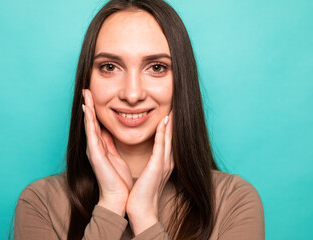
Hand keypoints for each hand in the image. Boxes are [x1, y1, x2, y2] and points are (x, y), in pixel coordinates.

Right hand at [83, 89, 132, 215]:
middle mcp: (94, 147)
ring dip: (87, 109)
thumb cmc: (118, 179)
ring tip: (86, 95)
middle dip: (89, 105)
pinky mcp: (95, 155)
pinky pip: (92, 135)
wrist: (118, 197)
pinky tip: (88, 110)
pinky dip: (89, 122)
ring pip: (89, 125)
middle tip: (86, 90)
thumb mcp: (114, 155)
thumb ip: (110, 143)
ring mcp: (93, 150)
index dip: (94, 110)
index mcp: (101, 147)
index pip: (96, 124)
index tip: (94, 96)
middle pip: (90, 122)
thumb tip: (108, 130)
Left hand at [126, 112, 173, 234]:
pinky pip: (161, 145)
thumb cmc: (142, 193)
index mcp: (162, 162)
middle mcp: (167, 161)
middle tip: (174, 106)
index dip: (168, 126)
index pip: (167, 140)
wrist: (142, 210)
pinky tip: (164, 121)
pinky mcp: (158, 165)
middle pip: (171, 136)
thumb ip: (149, 161)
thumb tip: (146, 154)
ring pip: (169, 137)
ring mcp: (164, 163)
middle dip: (173, 121)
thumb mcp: (147, 173)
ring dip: (170, 122)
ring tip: (172, 108)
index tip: (168, 113)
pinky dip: (164, 133)